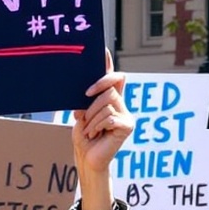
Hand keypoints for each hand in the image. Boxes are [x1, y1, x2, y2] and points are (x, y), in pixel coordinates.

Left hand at [72, 63, 133, 209]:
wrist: (88, 159)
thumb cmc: (84, 138)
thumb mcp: (81, 115)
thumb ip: (87, 101)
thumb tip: (88, 91)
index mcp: (110, 100)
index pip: (112, 78)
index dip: (107, 65)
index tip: (102, 50)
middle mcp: (121, 105)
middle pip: (109, 89)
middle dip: (92, 102)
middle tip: (83, 117)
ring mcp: (126, 115)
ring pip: (107, 104)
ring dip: (92, 118)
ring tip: (89, 130)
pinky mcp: (127, 126)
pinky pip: (110, 117)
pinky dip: (97, 125)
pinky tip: (95, 134)